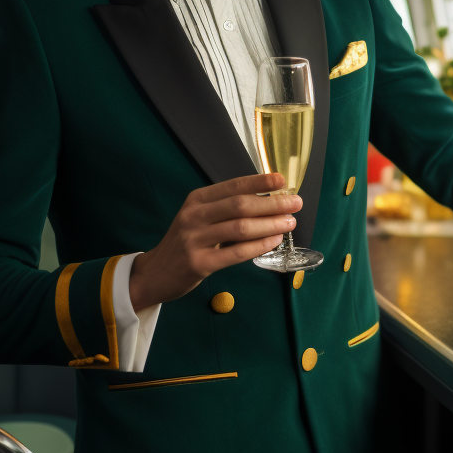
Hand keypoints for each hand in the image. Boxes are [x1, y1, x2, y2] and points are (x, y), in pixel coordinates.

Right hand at [129, 173, 299, 311]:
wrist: (156, 273)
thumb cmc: (186, 242)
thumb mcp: (199, 217)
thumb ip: (226, 208)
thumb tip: (268, 199)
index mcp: (197, 200)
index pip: (233, 186)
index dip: (260, 181)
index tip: (283, 180)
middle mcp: (194, 216)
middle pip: (240, 205)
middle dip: (272, 203)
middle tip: (296, 204)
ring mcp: (194, 239)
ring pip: (240, 228)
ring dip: (270, 224)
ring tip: (290, 222)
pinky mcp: (198, 263)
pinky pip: (235, 253)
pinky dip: (258, 246)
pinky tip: (273, 241)